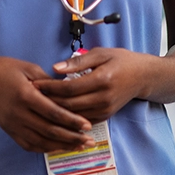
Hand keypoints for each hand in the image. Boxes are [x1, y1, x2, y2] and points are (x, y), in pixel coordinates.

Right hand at [0, 56, 94, 152]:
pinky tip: (58, 147)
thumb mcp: (29, 68)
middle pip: (49, 130)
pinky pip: (29, 145)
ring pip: (41, 141)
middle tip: (89, 140)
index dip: (71, 120)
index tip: (87, 125)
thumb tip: (70, 91)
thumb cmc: (6, 69)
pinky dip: (45, 148)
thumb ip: (49, 82)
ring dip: (62, 146)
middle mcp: (18, 113)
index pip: (53, 112)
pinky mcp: (9, 130)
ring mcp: (12, 124)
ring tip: (79, 146)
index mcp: (25, 95)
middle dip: (72, 137)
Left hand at [34, 47, 151, 122]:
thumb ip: (77, 61)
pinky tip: (54, 112)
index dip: (50, 87)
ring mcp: (105, 110)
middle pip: (69, 105)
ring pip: (73, 116)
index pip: (69, 88)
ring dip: (55, 111)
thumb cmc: (121, 61)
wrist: (143, 77)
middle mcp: (103, 98)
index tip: (34, 84)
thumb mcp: (101, 53)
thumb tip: (55, 67)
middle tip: (31, 96)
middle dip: (48, 101)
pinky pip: (81, 121)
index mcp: (101, 79)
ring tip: (38, 104)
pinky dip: (67, 117)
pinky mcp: (105, 116)